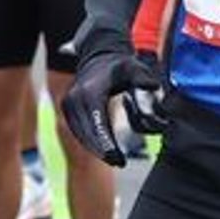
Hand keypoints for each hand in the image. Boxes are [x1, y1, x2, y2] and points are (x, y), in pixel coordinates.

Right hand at [61, 27, 165, 167]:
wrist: (97, 56)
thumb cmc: (119, 65)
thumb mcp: (135, 68)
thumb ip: (144, 79)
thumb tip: (152, 87)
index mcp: (92, 91)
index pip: (98, 125)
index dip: (107, 145)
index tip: (118, 159)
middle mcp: (76, 98)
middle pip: (88, 134)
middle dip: (103, 151)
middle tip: (119, 162)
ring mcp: (68, 103)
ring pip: (81, 134)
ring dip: (96, 149)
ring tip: (113, 158)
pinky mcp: (67, 107)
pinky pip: (77, 130)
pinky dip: (89, 141)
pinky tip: (102, 148)